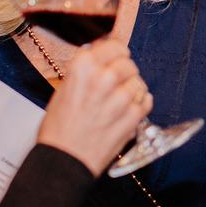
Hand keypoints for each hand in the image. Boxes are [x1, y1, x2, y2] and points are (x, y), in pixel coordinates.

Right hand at [36, 39, 151, 176]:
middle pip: (129, 64)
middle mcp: (103, 77)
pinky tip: (125, 113)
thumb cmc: (59, 128)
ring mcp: (120, 97)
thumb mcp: (65, 88)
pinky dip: (140, 106)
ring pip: (139, 82)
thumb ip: (87, 69)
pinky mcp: (133, 116)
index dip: (116, 54)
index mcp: (83, 66)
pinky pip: (146, 101)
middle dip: (124, 74)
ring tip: (117, 104)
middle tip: (115, 86)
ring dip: (132, 91)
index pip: (114, 45)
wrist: (63, 161)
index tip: (116, 58)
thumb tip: (101, 51)